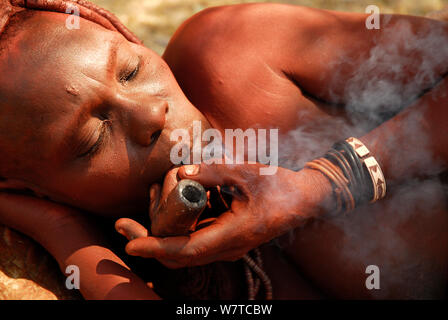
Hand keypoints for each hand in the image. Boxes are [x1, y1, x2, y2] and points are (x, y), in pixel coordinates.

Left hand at [116, 162, 333, 268]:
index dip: (156, 248)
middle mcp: (227, 247)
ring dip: (161, 234)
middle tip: (123, 225)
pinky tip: (169, 205)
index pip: (186, 250)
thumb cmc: (277, 186)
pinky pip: (195, 238)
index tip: (131, 244)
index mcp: (233, 235)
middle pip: (179, 256)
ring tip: (144, 207)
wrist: (302, 199)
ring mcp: (226, 244)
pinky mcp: (226, 237)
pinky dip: (177, 227)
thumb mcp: (244, 173)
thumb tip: (179, 173)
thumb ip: (211, 172)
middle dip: (148, 243)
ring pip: (184, 250)